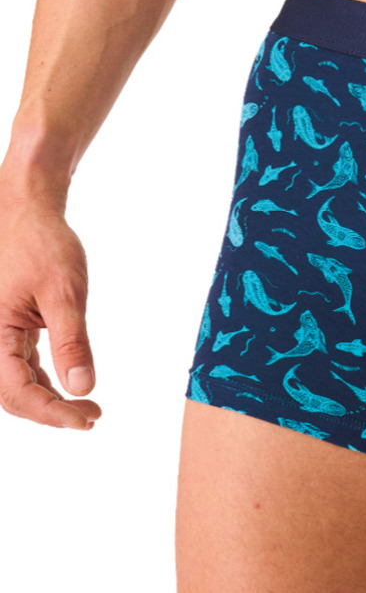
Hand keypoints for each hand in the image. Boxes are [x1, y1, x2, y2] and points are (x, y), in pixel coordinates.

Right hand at [0, 198, 100, 429]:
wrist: (29, 212)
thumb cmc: (43, 245)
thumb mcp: (65, 292)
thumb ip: (71, 341)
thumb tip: (82, 387)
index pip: (17, 392)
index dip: (51, 413)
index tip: (86, 418)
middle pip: (14, 394)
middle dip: (51, 411)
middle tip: (91, 417)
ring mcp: (0, 334)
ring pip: (18, 381)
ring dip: (50, 399)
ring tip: (88, 407)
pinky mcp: (12, 327)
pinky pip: (23, 364)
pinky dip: (47, 379)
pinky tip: (72, 384)